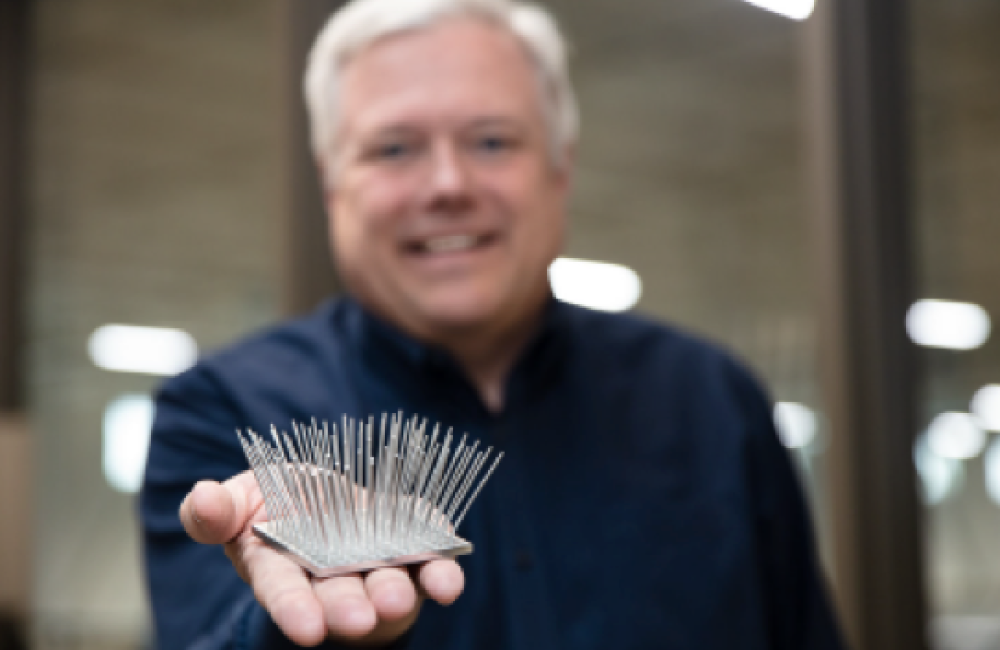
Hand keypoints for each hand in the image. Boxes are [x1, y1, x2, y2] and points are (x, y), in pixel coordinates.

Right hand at [179, 471, 464, 646]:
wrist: (323, 497)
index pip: (285, 593)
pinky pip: (428, 558)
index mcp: (281, 571)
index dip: (295, 611)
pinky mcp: (411, 545)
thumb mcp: (238, 500)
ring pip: (387, 584)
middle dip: (350, 608)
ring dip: (396, 592)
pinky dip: (440, 568)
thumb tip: (201, 500)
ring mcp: (375, 564)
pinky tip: (448, 578)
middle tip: (362, 618)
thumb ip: (215, 510)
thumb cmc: (273, 504)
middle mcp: (331, 578)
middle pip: (340, 597)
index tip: (308, 631)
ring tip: (401, 598)